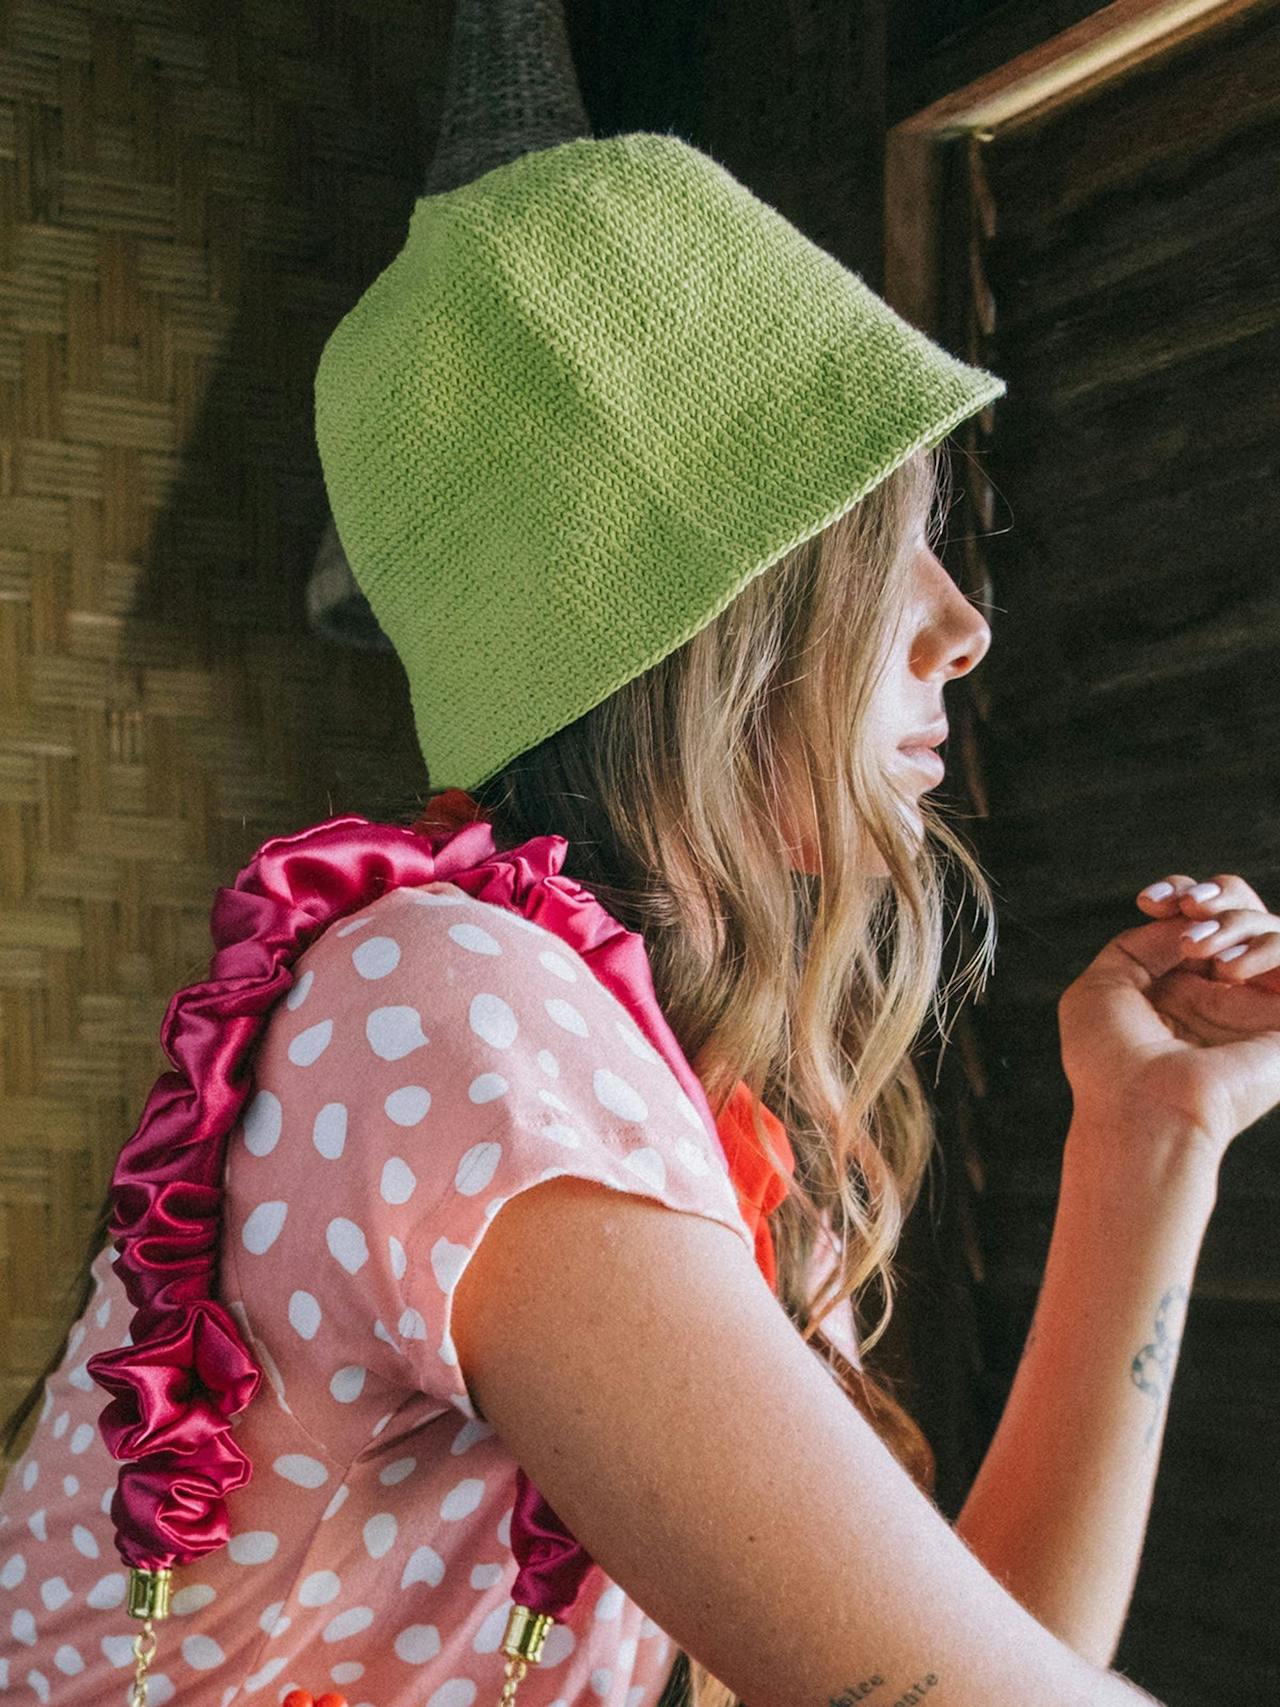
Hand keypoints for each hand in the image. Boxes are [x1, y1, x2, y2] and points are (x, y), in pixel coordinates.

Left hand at [1057, 872, 1279, 1172]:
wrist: (1142, 1112)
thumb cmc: (1109, 1062)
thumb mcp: (1105, 985)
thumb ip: (1146, 942)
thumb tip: (1188, 915)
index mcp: (1177, 988)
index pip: (1200, 919)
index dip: (1181, 894)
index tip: (1151, 901)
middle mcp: (1221, 994)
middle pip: (1242, 911)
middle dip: (1212, 895)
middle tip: (1185, 910)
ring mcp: (1256, 1006)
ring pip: (1271, 928)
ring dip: (1232, 920)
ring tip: (1195, 948)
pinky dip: (1265, 946)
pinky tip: (1226, 971)